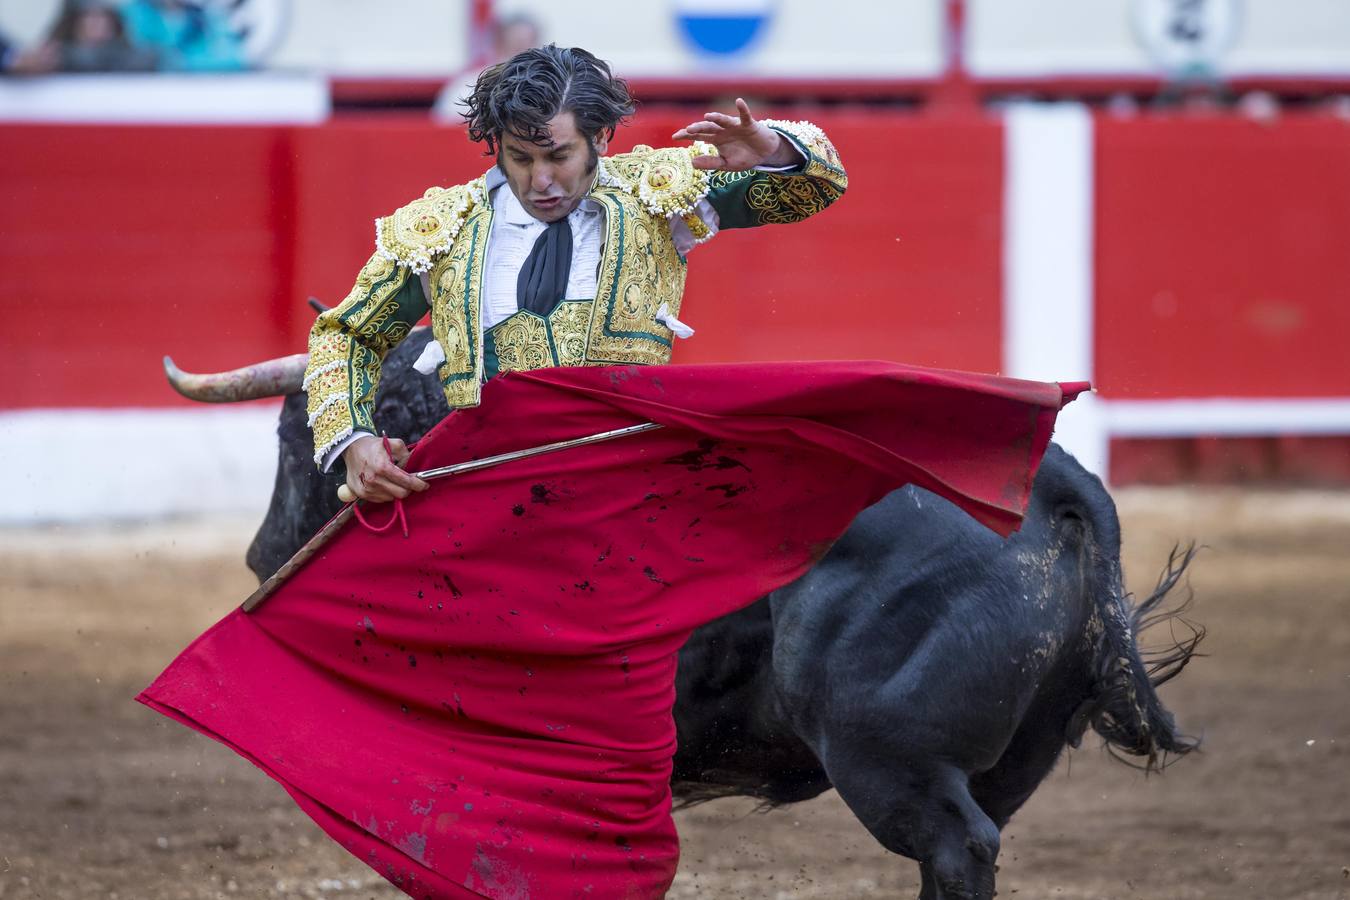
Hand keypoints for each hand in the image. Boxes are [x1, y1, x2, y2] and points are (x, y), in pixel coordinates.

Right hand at [341, 434, 427, 502]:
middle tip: (410, 482)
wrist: (352, 448)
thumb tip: (415, 465)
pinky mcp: (360, 494)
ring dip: (396, 490)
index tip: (424, 485)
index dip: (418, 484)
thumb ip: (407, 455)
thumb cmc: (374, 446)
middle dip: (408, 489)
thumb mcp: (394, 444)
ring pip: (391, 498)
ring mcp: (366, 489)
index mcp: (382, 466)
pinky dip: (386, 493)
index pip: (406, 481)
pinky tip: (383, 483)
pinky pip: (381, 499)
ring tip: (392, 479)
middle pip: (400, 493)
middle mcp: (373, 480)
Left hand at [672, 98, 798, 171]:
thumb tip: (692, 162)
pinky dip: (742, 108)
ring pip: (723, 120)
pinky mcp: (748, 124)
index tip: (674, 137)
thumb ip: (711, 163)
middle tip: (688, 130)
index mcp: (715, 139)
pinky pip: (745, 115)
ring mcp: (734, 126)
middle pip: (707, 128)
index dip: (686, 135)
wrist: (763, 154)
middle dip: (698, 128)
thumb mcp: (726, 164)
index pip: (697, 136)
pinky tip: (738, 101)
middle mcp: (722, 130)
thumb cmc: (744, 157)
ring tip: (708, 116)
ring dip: (716, 117)